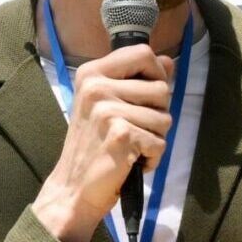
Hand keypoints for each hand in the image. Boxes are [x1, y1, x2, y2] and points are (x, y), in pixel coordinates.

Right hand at [34, 45, 175, 241]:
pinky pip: (160, 142)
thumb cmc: (93, 146)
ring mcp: (107, 110)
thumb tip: (169, 61)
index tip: (146, 97)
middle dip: (157, 113)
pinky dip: (152, 158)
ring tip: (130, 147)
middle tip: (133, 130)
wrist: (72, 188)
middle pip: (161, 88)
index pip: (143, 53)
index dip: (157, 74)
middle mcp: (96, 87)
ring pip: (165, 118)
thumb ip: (138, 81)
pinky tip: (131, 162)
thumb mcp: (108, 105)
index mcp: (91, 73)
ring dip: (154, 138)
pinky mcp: (120, 134)